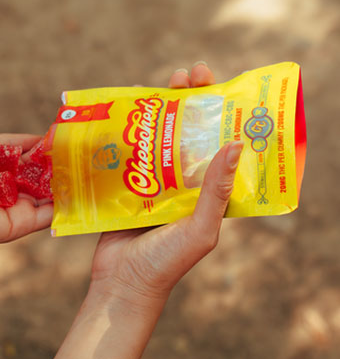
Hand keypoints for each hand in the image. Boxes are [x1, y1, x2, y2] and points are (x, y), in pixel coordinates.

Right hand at [91, 63, 242, 308]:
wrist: (123, 283)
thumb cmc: (167, 263)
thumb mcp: (200, 229)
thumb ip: (216, 191)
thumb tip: (235, 146)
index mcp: (205, 194)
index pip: (216, 145)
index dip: (218, 114)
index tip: (216, 85)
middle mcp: (182, 185)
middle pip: (186, 135)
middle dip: (188, 103)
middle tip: (186, 75)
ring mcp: (152, 186)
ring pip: (157, 141)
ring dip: (158, 112)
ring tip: (159, 84)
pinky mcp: (127, 189)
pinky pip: (129, 157)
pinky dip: (127, 135)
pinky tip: (125, 113)